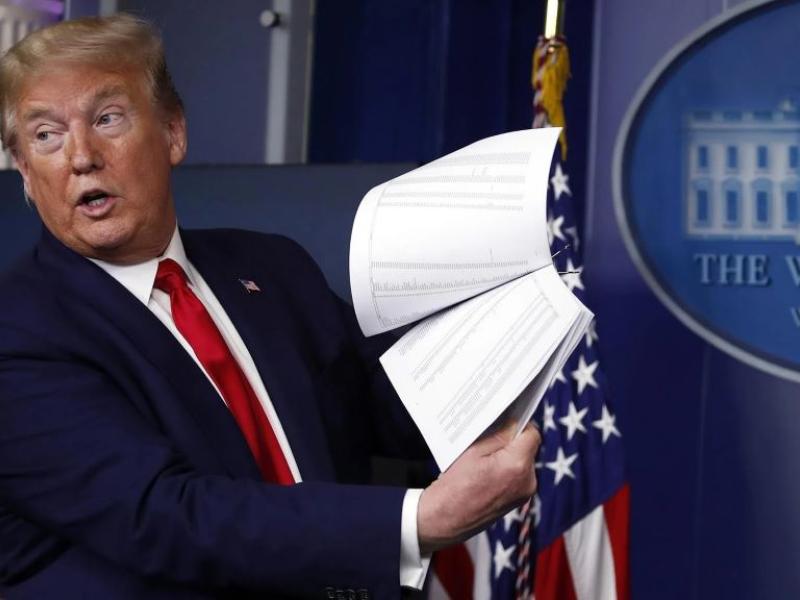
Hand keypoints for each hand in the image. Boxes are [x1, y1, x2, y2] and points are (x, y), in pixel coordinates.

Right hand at [417, 421, 541, 554]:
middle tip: (488, 441)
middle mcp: (527, 481)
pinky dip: (507, 469)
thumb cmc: (455, 485)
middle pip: (528, 447)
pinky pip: (518, 475)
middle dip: (512, 441)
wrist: (445, 519)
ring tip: (484, 461)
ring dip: (509, 455)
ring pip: (523, 460)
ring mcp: (525, 493)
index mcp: (517, 465)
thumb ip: (499, 434)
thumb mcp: (473, 450)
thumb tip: (514, 421)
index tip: (506, 421)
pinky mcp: (519, 500)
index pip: (532, 433)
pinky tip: (487, 473)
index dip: (519, 424)